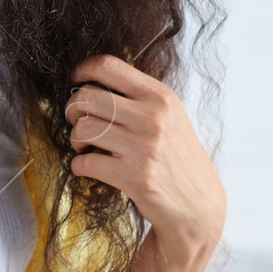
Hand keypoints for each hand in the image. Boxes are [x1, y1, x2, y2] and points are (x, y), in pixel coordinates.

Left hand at [63, 55, 224, 262]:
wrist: (200, 205)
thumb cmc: (179, 159)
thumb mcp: (171, 118)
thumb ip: (140, 99)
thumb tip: (96, 83)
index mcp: (161, 97)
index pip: (110, 66)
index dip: (84, 69)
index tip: (76, 79)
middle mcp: (153, 117)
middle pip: (88, 96)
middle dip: (72, 109)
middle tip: (76, 121)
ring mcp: (144, 147)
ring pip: (84, 128)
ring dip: (75, 138)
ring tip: (83, 146)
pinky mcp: (134, 177)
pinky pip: (86, 163)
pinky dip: (78, 165)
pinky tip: (86, 167)